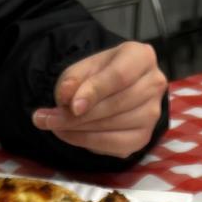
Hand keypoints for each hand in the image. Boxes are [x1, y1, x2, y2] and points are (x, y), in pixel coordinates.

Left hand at [31, 41, 166, 158]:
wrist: (113, 89)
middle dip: (78, 116)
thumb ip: (73, 79)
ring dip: (79, 130)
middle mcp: (154, 84)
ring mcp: (152, 113)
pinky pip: (115, 145)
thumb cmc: (99, 74)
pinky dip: (88, 142)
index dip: (94, 92)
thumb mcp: (83, 68)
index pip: (119, 76)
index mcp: (141, 57)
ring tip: (53, 125)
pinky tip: (69, 135)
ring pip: (114, 126)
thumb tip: (65, 98)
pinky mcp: (144, 137)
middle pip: (116, 104)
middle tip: (47, 119)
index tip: (71, 106)